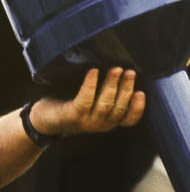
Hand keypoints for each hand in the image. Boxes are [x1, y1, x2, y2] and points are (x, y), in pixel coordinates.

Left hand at [30, 67, 145, 136]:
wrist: (45, 119)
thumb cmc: (71, 104)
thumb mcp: (93, 102)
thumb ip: (107, 92)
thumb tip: (121, 67)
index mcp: (109, 121)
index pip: (129, 120)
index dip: (137, 108)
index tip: (141, 92)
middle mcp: (101, 124)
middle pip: (119, 108)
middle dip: (126, 89)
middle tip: (130, 71)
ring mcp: (88, 122)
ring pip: (105, 104)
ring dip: (112, 85)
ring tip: (116, 69)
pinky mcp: (73, 115)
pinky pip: (85, 100)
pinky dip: (90, 85)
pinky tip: (93, 71)